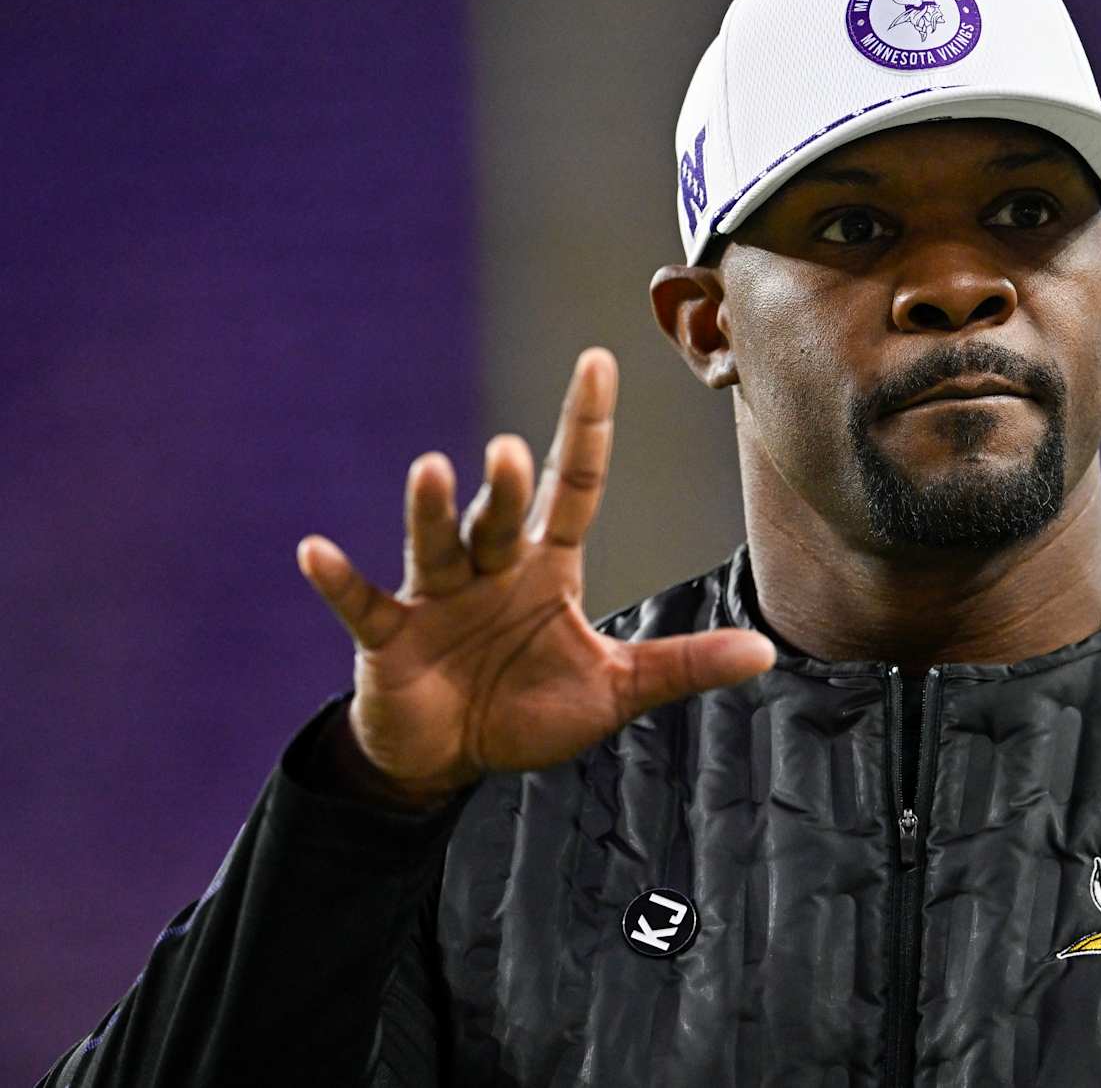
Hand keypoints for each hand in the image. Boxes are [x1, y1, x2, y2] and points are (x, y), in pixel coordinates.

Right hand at [295, 348, 775, 806]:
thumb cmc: (531, 710)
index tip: (598, 359)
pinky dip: (339, 579)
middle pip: (505, 514)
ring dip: (431, 511)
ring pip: (437, 544)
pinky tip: (317, 550)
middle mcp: (492, 567)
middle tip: (514, 452)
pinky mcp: (388, 636)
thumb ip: (683, 666)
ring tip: (431, 469)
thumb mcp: (616, 690)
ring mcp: (436, 597)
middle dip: (508, 486)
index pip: (576, 484)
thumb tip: (767, 652)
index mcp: (548, 567)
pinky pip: (361, 602)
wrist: (450, 758)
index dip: (587, 427)